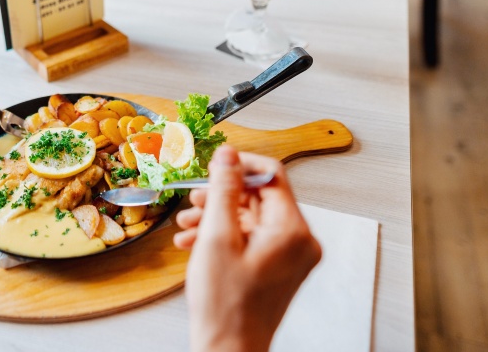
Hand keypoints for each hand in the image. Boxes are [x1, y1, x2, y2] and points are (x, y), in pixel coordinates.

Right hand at [174, 146, 320, 351]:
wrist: (228, 350)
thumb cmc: (226, 306)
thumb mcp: (217, 237)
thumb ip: (223, 190)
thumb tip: (227, 155)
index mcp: (292, 230)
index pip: (272, 175)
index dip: (240, 165)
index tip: (215, 165)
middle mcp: (299, 242)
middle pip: (259, 197)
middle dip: (222, 196)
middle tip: (194, 199)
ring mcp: (290, 256)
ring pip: (251, 218)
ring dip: (217, 216)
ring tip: (188, 225)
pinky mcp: (278, 268)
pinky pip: (252, 238)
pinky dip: (225, 236)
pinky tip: (196, 242)